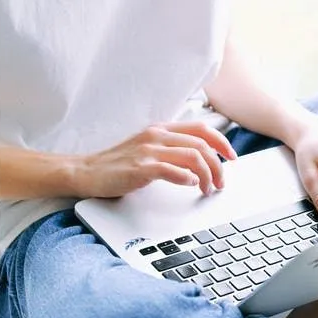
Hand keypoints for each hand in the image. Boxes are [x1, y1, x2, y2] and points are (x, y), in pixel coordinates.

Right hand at [73, 121, 237, 197]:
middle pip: (202, 144)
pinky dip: (186, 178)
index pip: (201, 129)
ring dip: (207, 175)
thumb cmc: (117, 165)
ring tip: (208, 189)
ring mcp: (148, 151)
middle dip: (218, 165)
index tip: (231, 157)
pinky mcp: (140, 168)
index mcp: (160, 130)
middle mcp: (156, 136)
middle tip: (221, 182)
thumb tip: (199, 161)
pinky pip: (171, 170)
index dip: (221, 142)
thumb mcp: (147, 150)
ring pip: (192, 157)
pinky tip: (191, 185)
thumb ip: (170, 150)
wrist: (86, 172)